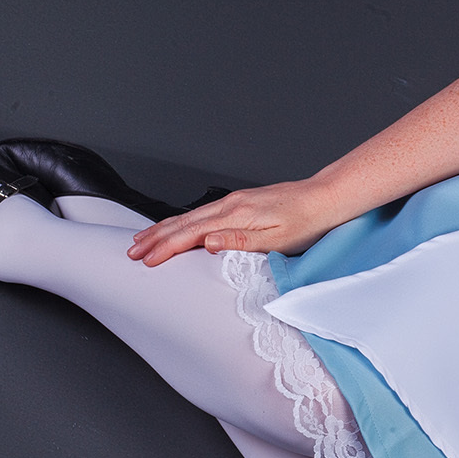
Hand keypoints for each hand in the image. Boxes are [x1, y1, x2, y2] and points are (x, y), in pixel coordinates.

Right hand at [125, 179, 341, 265]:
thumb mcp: (277, 239)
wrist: (326, 197)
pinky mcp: (242, 202)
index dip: (165, 248)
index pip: (191, 234)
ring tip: (145, 238)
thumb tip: (207, 242)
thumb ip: (240, 241)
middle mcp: (231, 205)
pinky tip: (179, 226)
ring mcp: (235, 201)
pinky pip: (203, 213)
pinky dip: (184, 221)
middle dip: (155, 237)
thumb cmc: (307, 221)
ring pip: (191, 216)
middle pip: (184, 222)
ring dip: (165, 228)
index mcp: (236, 215)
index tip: (146, 260)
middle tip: (132, 251)